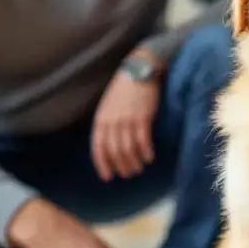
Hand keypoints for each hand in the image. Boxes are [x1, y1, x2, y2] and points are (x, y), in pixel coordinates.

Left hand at [91, 52, 162, 180]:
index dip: (102, 165)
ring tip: (140, 167)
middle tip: (129, 173)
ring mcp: (127, 120)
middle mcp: (112, 121)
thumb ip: (107, 123)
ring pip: (128, 149)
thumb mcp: (108, 105)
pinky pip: (142, 141)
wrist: (139, 70)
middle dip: (121, 166)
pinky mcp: (142, 117)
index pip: (98, 148)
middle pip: (114, 152)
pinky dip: (146, 152)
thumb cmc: (123, 89)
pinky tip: (150, 157)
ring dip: (134, 162)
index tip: (108, 177)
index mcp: (101, 119)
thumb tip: (110, 144)